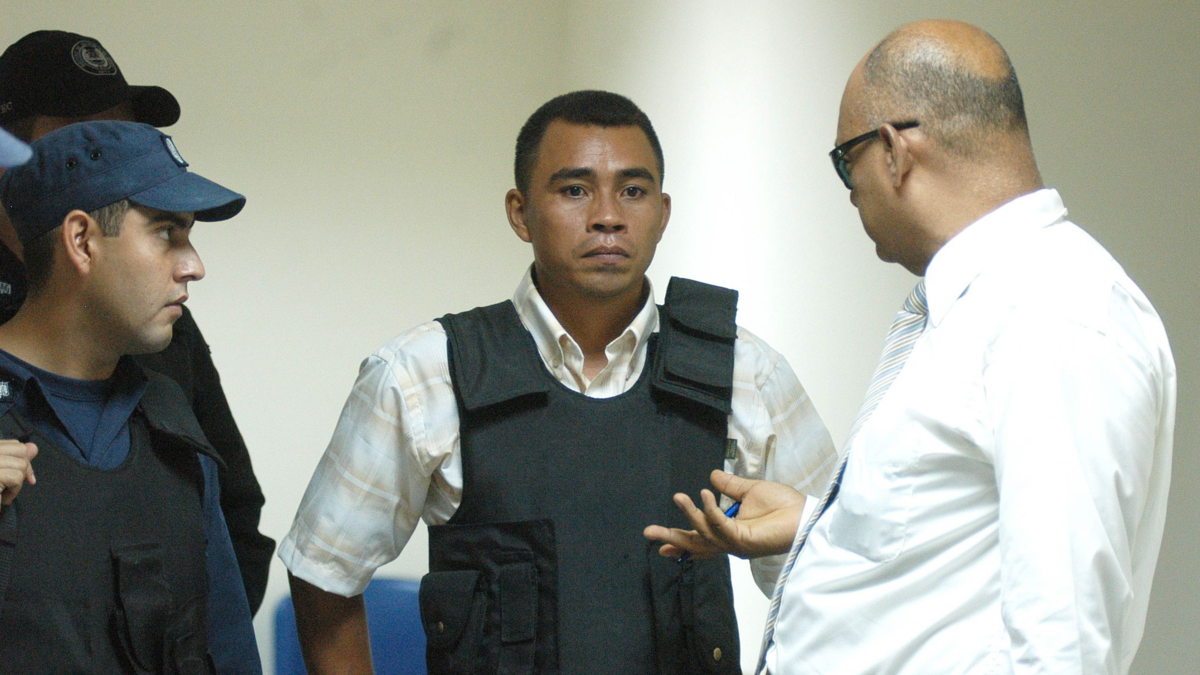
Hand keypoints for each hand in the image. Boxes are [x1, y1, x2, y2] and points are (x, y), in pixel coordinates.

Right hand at [0, 440, 36, 505]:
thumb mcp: (3, 473)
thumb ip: (16, 459)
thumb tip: (34, 447)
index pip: (13, 444)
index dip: (24, 459)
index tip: (24, 475)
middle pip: (20, 450)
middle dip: (25, 469)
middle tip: (17, 485)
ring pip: (20, 465)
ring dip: (18, 483)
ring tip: (4, 494)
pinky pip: (16, 477)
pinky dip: (14, 491)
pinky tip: (3, 499)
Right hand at [643, 470, 806, 559]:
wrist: (804, 513)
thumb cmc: (783, 505)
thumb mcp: (750, 491)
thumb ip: (730, 486)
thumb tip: (712, 475)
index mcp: (729, 533)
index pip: (700, 539)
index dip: (680, 541)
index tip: (660, 545)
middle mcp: (730, 543)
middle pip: (695, 544)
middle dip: (672, 538)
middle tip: (648, 532)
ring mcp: (736, 544)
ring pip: (704, 534)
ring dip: (690, 515)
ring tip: (679, 496)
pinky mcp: (744, 541)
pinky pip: (720, 525)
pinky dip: (710, 510)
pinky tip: (703, 494)